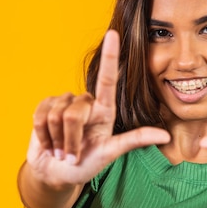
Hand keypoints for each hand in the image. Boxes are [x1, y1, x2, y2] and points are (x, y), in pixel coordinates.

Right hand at [26, 30, 170, 188]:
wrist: (56, 172)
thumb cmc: (86, 164)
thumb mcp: (110, 153)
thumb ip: (134, 141)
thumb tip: (166, 136)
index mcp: (104, 110)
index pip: (108, 80)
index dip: (110, 56)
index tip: (113, 34)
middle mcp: (86, 102)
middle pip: (74, 114)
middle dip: (71, 140)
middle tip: (73, 154)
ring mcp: (64, 103)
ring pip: (56, 116)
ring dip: (57, 140)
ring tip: (61, 149)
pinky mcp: (45, 106)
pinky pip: (40, 117)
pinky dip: (44, 136)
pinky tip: (49, 143)